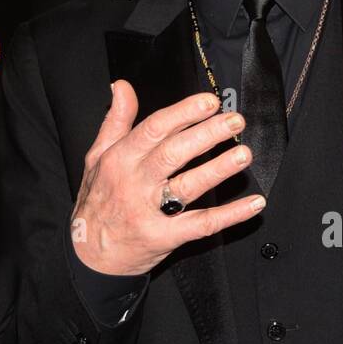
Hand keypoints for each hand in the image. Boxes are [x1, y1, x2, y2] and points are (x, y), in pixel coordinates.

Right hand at [70, 81, 265, 277]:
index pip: (154, 129)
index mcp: (120, 159)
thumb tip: (121, 87)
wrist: (90, 256)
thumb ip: (114, 121)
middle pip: (174, 153)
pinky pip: (201, 224)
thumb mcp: (96, 158)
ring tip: (243, 154)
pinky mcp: (165, 238)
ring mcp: (150, 212)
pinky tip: (252, 204)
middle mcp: (135, 183)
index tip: (209, 102)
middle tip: (234, 121)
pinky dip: (229, 215)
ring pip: (188, 186)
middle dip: (207, 134)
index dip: (183, 113)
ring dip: (219, 170)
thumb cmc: (96, 203)